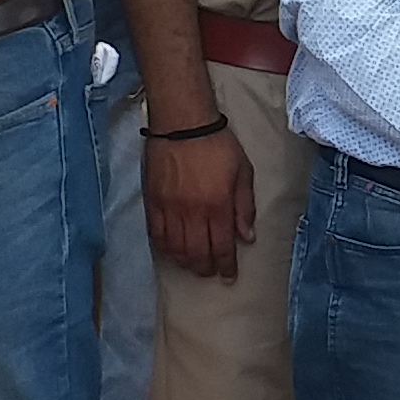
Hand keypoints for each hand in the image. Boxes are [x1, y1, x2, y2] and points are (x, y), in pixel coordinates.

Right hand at [145, 110, 255, 278]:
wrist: (182, 123)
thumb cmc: (217, 145)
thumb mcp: (243, 172)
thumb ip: (244, 207)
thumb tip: (247, 237)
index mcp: (218, 206)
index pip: (223, 246)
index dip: (226, 265)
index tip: (229, 276)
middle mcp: (193, 213)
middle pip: (198, 253)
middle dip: (206, 268)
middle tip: (211, 272)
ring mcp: (170, 209)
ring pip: (176, 249)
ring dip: (185, 262)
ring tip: (192, 264)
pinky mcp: (153, 202)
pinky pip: (157, 235)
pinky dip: (165, 248)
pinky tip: (171, 251)